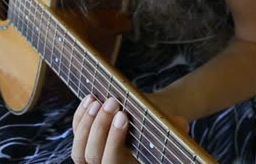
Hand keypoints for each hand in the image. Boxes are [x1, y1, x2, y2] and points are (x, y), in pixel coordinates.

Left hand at [71, 94, 189, 163]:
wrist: (152, 120)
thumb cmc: (163, 124)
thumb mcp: (171, 126)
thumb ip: (175, 128)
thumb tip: (180, 124)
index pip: (111, 162)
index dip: (114, 141)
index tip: (124, 116)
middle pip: (91, 156)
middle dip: (100, 128)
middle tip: (113, 103)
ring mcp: (94, 155)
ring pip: (78, 150)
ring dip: (87, 123)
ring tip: (99, 101)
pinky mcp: (86, 141)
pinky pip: (75, 134)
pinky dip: (80, 117)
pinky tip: (91, 98)